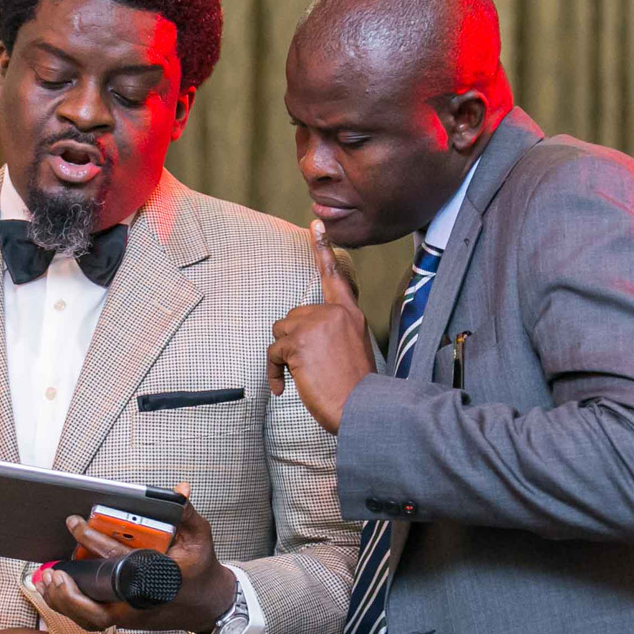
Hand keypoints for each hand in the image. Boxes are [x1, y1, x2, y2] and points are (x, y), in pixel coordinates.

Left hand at [36, 482, 237, 633]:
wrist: (207, 603)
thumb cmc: (200, 569)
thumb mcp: (199, 536)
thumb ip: (185, 512)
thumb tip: (180, 489)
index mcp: (156, 579)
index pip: (118, 558)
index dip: (93, 539)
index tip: (73, 522)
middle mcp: (140, 603)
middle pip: (97, 608)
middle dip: (70, 591)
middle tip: (50, 570)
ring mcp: (131, 617)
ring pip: (90, 620)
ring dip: (65, 602)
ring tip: (46, 579)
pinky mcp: (125, 621)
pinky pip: (92, 620)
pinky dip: (71, 608)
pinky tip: (55, 591)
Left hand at [267, 221, 376, 433]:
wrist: (361, 408)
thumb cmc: (356, 389)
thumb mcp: (353, 350)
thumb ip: (334, 333)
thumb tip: (304, 332)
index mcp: (350, 315)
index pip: (334, 277)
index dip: (323, 249)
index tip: (315, 224)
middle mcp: (334, 314)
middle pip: (294, 316)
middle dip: (293, 341)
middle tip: (308, 367)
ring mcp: (316, 325)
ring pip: (281, 331)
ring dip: (283, 356)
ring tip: (302, 376)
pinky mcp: (298, 341)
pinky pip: (273, 351)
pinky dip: (274, 371)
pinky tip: (284, 387)